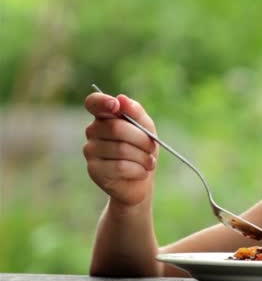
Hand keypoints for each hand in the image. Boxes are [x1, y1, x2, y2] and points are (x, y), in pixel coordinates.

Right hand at [83, 92, 158, 207]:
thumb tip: (121, 99)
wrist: (140, 181)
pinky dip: (138, 170)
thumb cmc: (142, 150)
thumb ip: (135, 111)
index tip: (116, 105)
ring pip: (120, 149)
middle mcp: (93, 131)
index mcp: (104, 116)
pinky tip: (142, 172)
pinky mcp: (93, 170)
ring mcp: (90, 151)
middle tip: (152, 148)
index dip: (103, 101)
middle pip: (116, 128)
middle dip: (142, 139)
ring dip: (143, 157)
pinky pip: (120, 167)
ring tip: (149, 162)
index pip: (94, 103)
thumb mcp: (146, 128)